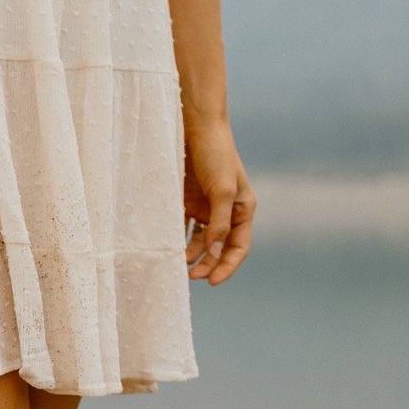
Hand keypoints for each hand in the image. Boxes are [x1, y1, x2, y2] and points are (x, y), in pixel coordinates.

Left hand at [183, 119, 252, 284]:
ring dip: (190, 253)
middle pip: (218, 248)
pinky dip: (176, 237)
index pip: (238, 247)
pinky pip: (182, 226)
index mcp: (242, 210)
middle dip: (207, 264)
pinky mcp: (187, 200)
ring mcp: (205, 207)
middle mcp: (225, 212)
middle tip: (190, 276)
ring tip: (176, 263)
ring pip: (199, 240)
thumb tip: (214, 252)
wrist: (195, 126)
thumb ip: (219, 222)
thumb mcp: (223, 189)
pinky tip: (166, 245)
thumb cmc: (215, 154)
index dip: (227, 266)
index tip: (212, 281)